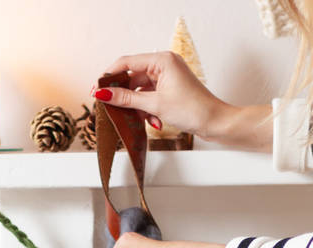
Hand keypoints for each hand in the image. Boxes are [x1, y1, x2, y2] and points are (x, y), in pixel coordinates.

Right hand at [94, 51, 226, 139]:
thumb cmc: (192, 109)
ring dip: (138, 106)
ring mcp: (168, 77)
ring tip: (139, 120)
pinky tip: (153, 121)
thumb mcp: (155, 105)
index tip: (97, 89)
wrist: (215, 122)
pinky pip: (151, 96)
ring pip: (141, 89)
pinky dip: (148, 109)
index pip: (127, 62)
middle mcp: (164, 64)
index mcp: (161, 60)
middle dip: (124, 95)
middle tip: (110, 107)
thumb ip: (128, 99)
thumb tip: (105, 94)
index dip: (110, 76)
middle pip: (133, 76)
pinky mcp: (170, 89)